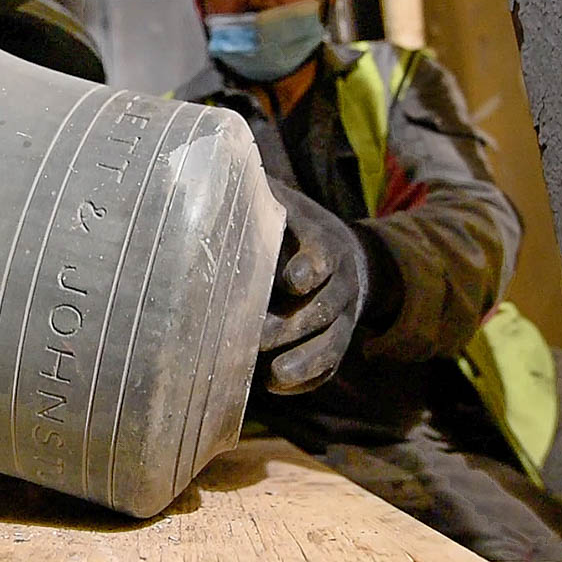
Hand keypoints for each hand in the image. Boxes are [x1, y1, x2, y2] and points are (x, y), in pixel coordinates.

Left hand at [259, 180, 374, 393]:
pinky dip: (308, 379)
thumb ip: (257, 196)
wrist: (352, 261)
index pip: (325, 257)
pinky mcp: (338, 344)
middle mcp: (340, 284)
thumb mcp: (285, 206)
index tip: (293, 280)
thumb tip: (209, 174)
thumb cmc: (299, 229)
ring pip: (330, 344)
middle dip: (290, 326)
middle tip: (254, 336)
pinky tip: (279, 388)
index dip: (310, 269)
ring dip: (302, 361)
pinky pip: (330, 367)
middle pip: (322, 309)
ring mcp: (342, 318)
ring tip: (273, 376)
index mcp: (325, 244)